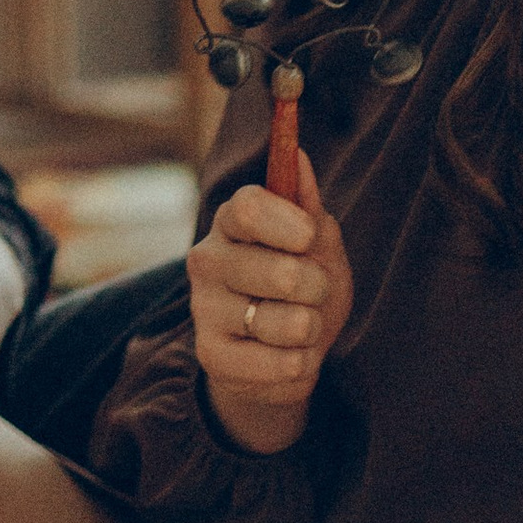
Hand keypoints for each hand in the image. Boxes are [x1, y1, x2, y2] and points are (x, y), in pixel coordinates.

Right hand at [191, 153, 352, 456]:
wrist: (283, 356)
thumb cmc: (302, 290)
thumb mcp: (317, 247)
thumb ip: (309, 208)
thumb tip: (300, 158)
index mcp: (232, 222)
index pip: (250, 206)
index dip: (290, 223)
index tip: (309, 237)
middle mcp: (207, 259)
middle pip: (281, 272)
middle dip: (318, 287)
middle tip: (313, 292)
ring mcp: (204, 308)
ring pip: (288, 323)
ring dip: (311, 329)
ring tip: (298, 327)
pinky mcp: (211, 356)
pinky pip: (282, 364)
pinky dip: (300, 364)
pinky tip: (286, 356)